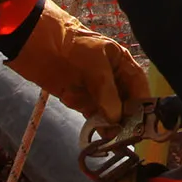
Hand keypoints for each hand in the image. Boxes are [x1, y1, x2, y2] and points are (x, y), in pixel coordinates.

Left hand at [4, 0, 150, 124]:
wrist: (36, 42)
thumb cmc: (72, 45)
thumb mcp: (95, 63)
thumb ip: (107, 91)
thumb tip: (116, 119)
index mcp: (122, 64)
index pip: (139, 86)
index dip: (144, 104)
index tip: (145, 123)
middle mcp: (113, 79)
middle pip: (127, 103)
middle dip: (128, 119)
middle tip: (127, 136)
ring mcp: (96, 92)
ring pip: (111, 113)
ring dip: (113, 126)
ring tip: (114, 140)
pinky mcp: (80, 101)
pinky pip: (94, 117)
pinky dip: (97, 127)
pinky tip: (101, 137)